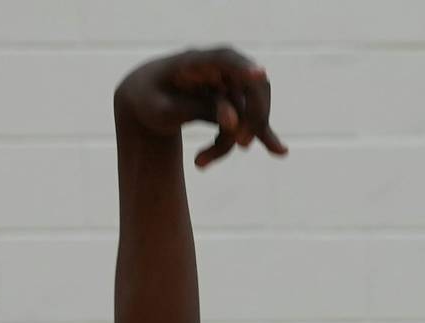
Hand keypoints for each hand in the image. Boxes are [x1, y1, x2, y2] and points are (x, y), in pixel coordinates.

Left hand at [114, 46, 287, 168]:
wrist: (144, 99)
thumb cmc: (149, 99)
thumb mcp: (162, 110)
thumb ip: (196, 111)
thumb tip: (234, 121)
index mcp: (194, 61)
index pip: (224, 58)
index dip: (243, 66)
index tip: (259, 75)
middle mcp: (218, 70)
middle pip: (250, 88)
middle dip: (252, 117)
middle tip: (241, 144)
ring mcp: (228, 85)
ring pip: (248, 112)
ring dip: (232, 141)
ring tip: (200, 163)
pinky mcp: (232, 102)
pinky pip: (247, 121)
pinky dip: (258, 137)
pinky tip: (280, 152)